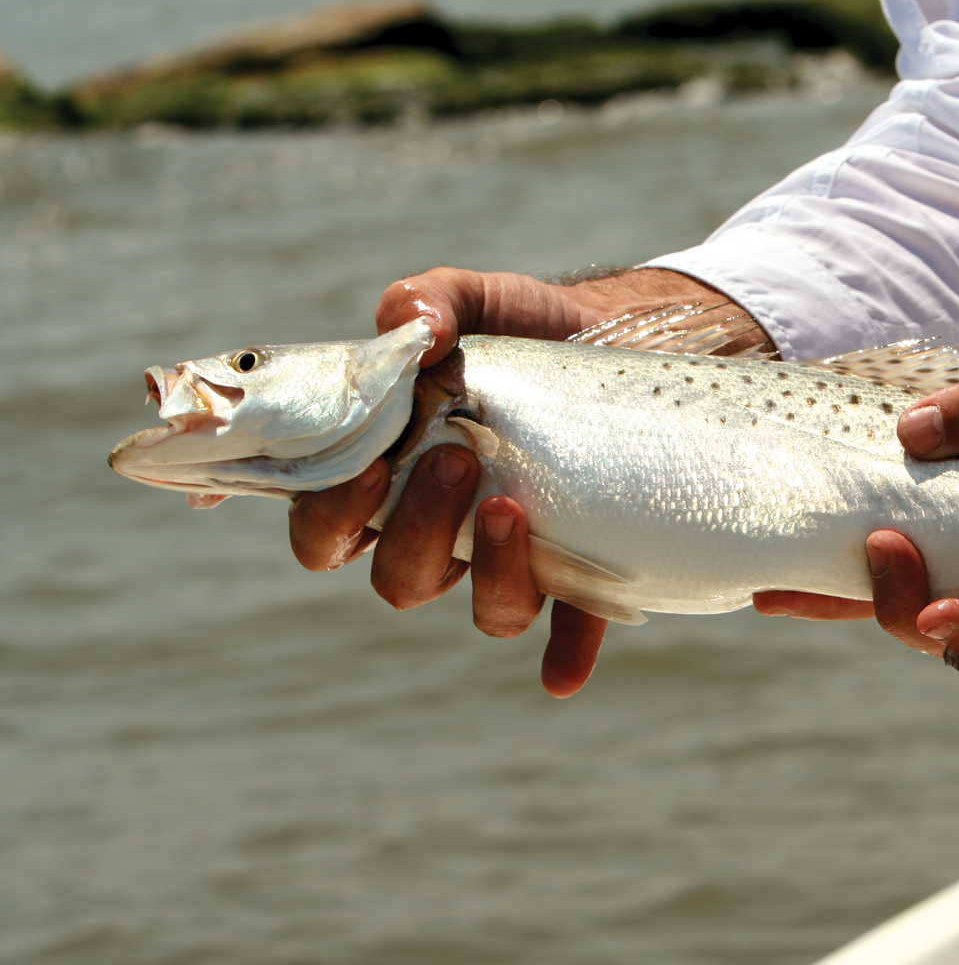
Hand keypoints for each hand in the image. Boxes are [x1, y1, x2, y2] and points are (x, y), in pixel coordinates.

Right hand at [289, 265, 762, 695]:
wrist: (618, 340)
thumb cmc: (525, 327)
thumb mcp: (476, 300)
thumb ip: (430, 301)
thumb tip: (413, 326)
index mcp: (395, 478)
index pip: (328, 529)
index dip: (327, 520)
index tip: (362, 467)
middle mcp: (448, 532)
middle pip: (402, 577)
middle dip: (417, 530)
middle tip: (452, 459)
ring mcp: (517, 555)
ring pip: (487, 608)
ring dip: (491, 575)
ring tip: (512, 507)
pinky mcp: (586, 565)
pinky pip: (573, 626)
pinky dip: (566, 652)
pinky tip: (563, 672)